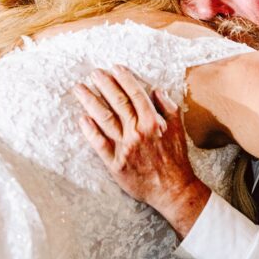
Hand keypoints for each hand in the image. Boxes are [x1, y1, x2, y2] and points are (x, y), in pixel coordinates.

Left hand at [73, 65, 209, 235]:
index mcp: (152, 121)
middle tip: (93, 73)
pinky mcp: (115, 164)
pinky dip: (90, 131)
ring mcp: (124, 147)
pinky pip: (99, 144)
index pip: (135, 93)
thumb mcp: (178, 130)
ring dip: (90, 102)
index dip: (124, 78)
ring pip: (104, 119)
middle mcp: (137, 132)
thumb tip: (156, 90)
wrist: (173, 190)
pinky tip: (82, 119)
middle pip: (117, 102)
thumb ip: (168, 108)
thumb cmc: (176, 159)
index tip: (115, 68)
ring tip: (80, 89)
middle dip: (104, 85)